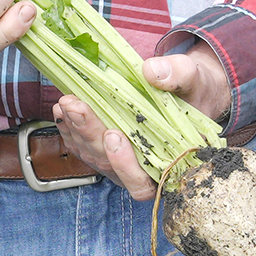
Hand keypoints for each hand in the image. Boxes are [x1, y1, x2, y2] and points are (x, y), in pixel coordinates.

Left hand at [50, 38, 234, 202]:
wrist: (185, 92)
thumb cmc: (192, 92)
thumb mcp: (193, 78)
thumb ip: (178, 75)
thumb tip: (152, 72)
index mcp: (169, 164)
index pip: (142, 183)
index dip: (125, 165)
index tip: (115, 136)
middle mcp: (141, 170)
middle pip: (109, 164)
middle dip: (90, 135)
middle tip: (77, 108)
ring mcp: (119, 162)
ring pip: (92, 155)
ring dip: (76, 130)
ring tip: (67, 103)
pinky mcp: (104, 149)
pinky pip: (82, 146)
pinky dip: (70, 128)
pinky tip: (62, 109)